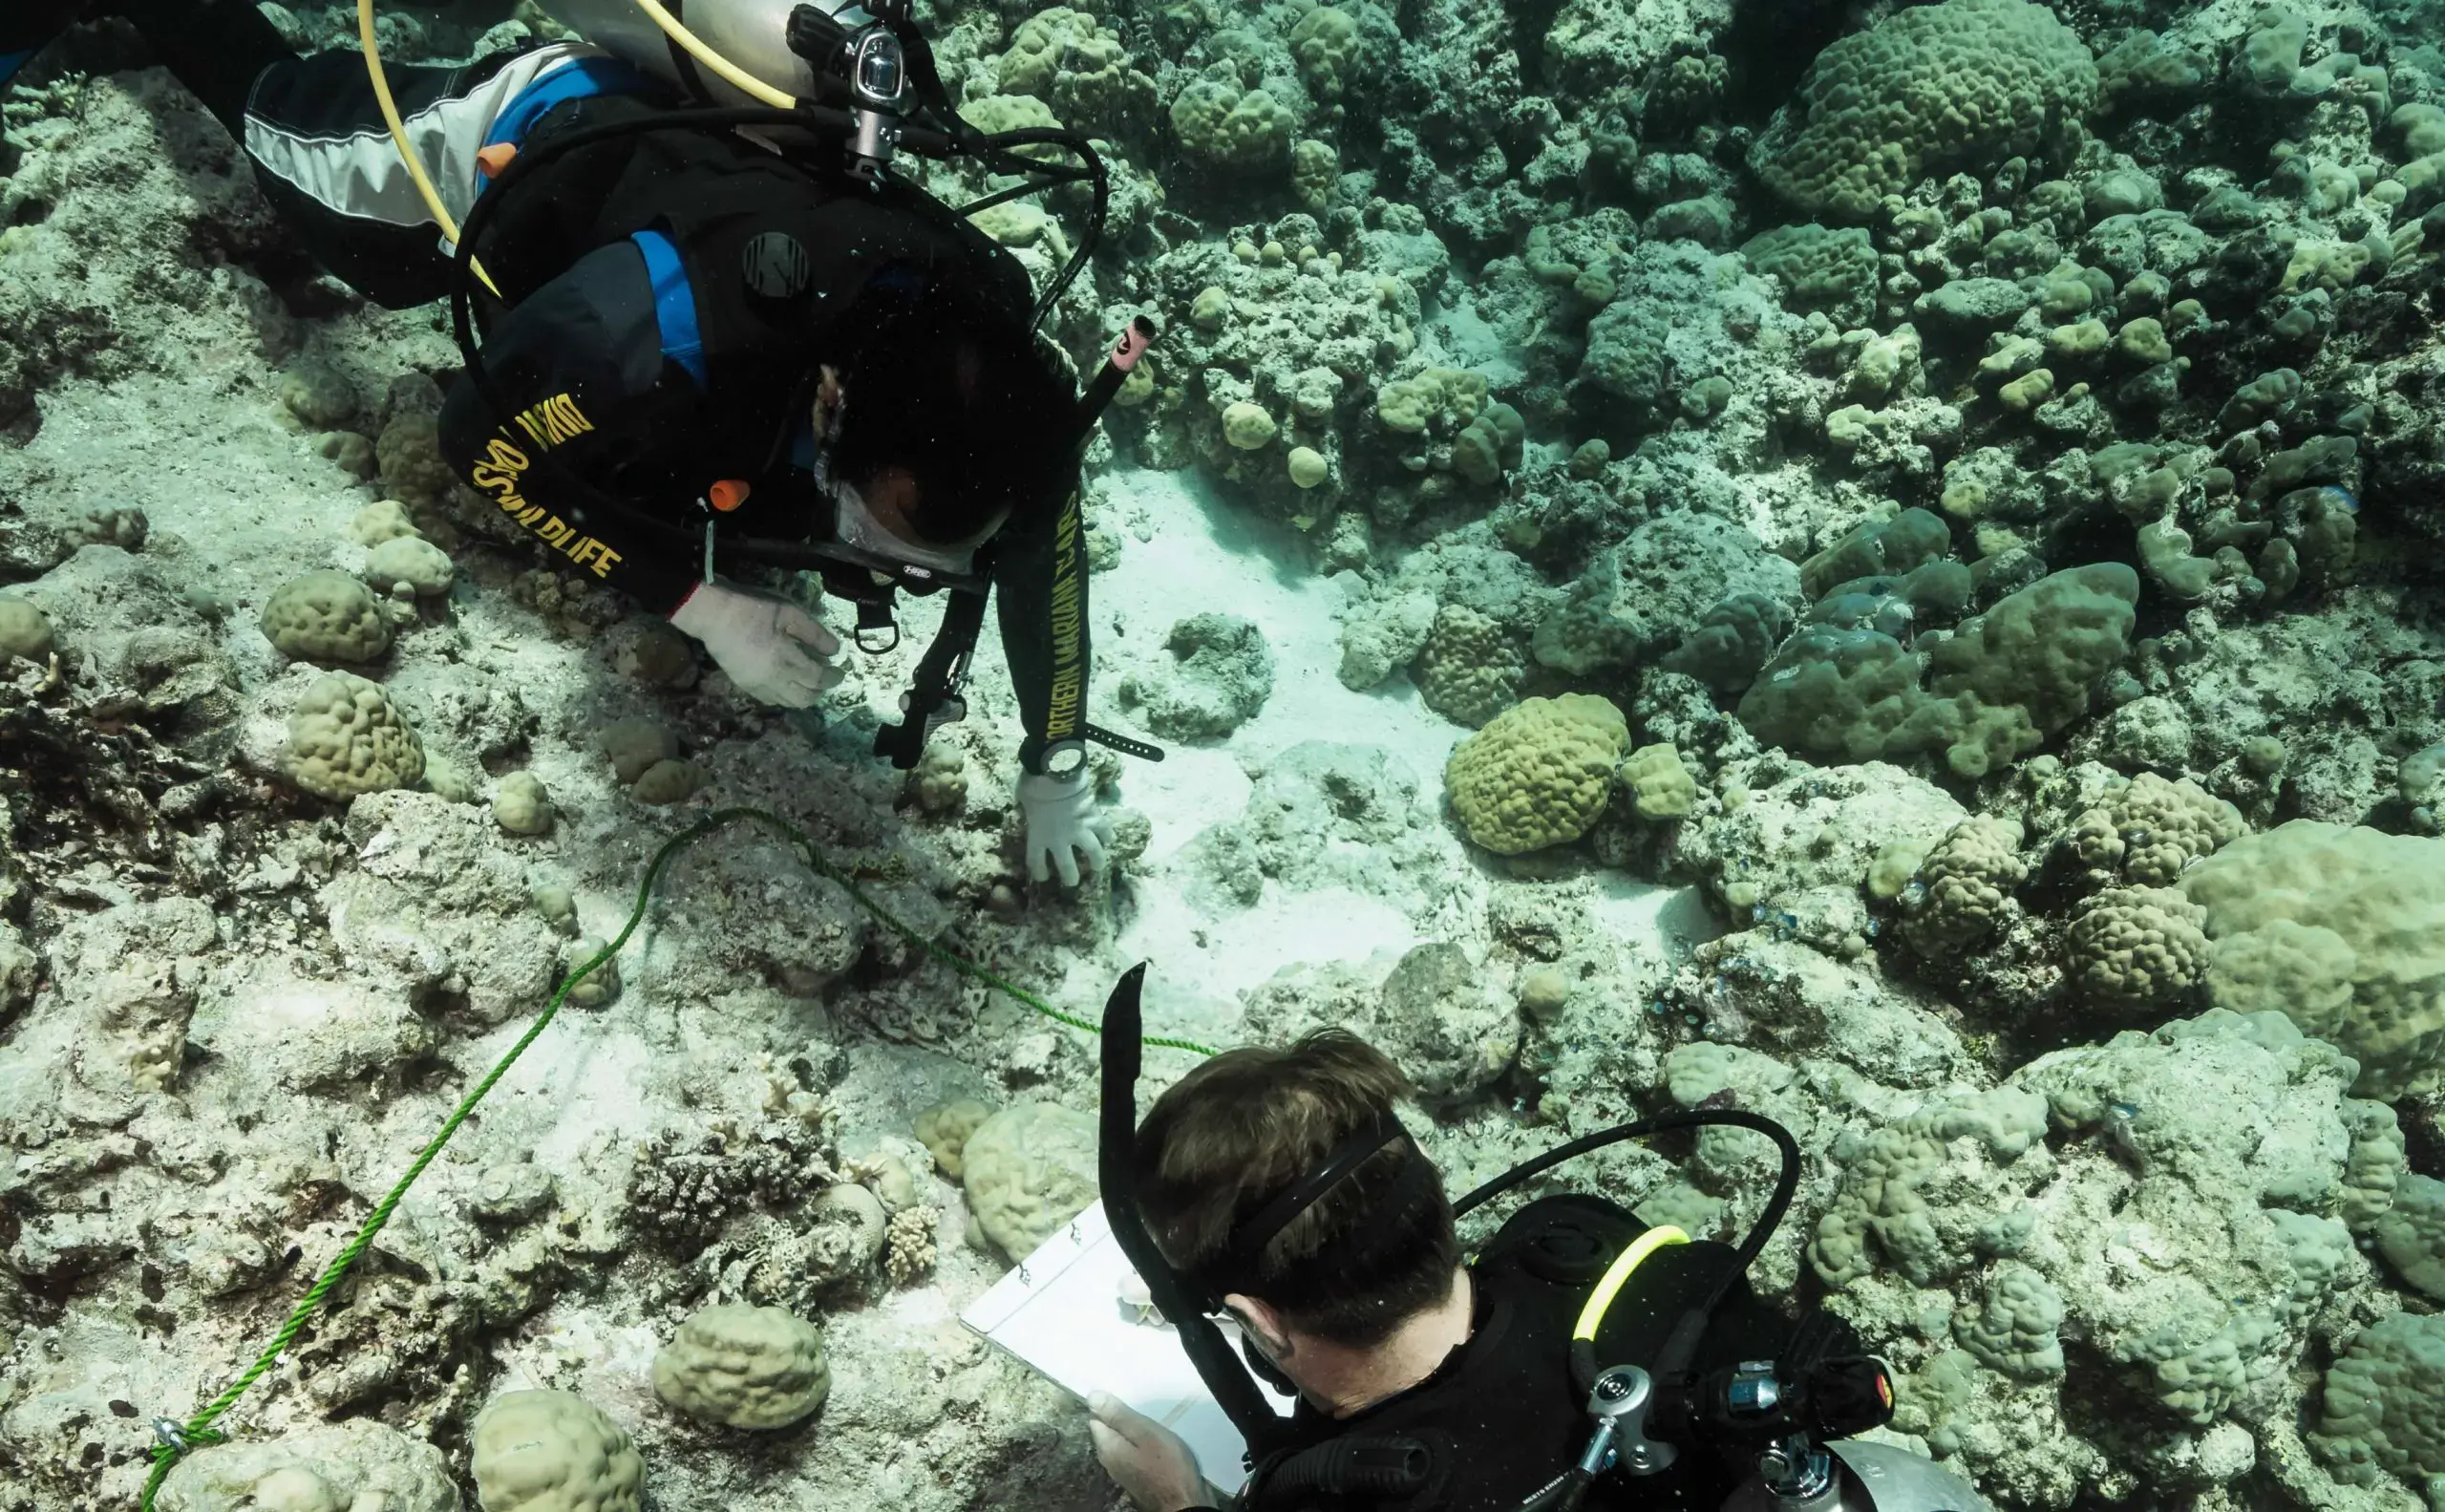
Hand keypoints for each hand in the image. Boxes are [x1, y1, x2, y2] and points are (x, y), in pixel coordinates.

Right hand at [668, 579, 841, 707]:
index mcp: (785, 660)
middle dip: (819, 691)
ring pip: (787, 703)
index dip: (833, 677)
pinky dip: (784, 695)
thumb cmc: (753, 608)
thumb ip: (815, 633)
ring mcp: (756, 685)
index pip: (817, 679)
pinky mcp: (743, 685)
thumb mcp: (789, 612)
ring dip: (802, 695)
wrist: (712, 614)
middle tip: (824, 677)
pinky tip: (786, 682)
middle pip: (804, 699)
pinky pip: (769, 700)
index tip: (840, 671)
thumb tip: (834, 651)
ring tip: (806, 679)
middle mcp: (772, 679)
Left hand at [1019, 768, 1109, 885]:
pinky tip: (1110, 839)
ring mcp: (1079, 829)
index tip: (1043, 877)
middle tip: (1072, 882)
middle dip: (1070, 876)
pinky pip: (1103, 828)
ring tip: (1098, 865)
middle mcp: (1060, 839)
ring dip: (1096, 860)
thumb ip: (1026, 808)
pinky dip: (1107, 834)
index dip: (1039, 872)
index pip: (1036, 861)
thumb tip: (1023, 805)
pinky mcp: (1093, 817)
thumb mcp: (1023, 799)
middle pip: (1066, 865)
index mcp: (1038, 835)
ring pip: (1092, 852)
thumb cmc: (1033, 785)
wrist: (1055, 772)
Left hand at [1087, 1392, 1215, 1511]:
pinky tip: (1152, 1439)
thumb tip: (1091, 1396)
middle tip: (1139, 1406)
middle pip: (1107, 1431)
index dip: (1108, 1405)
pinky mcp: (1135, 1475)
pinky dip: (1138, 1442)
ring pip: (1120, 1441)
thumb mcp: (1146, 1433)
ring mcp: (1122, 1470)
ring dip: (1130, 1430)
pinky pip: (1131, 1451)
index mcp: (1107, 1447)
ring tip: (1147, 1419)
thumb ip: (1119, 1416)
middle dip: (1118, 1418)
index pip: (1096, 1418)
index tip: (1126, 1398)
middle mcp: (1108, 1460)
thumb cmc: (1167, 1465)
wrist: (1184, 1503)